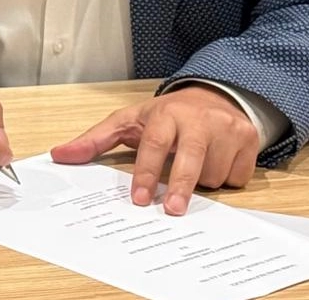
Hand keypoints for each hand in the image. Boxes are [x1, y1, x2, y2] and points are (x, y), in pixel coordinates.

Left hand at [50, 85, 257, 214]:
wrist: (211, 96)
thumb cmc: (163, 116)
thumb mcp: (127, 122)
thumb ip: (94, 141)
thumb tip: (59, 156)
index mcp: (165, 113)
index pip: (154, 145)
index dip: (147, 173)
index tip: (141, 199)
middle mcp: (198, 118)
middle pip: (191, 159)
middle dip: (182, 187)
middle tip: (173, 211)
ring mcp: (227, 127)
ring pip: (214, 172)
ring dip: (202, 182)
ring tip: (192, 167)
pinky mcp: (249, 137)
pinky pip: (238, 175)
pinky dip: (226, 178)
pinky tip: (216, 163)